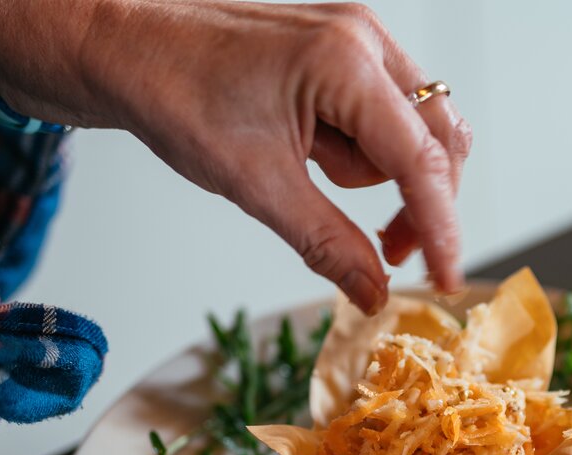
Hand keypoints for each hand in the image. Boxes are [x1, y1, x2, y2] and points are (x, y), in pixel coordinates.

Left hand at [0, 0, 471, 313]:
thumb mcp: (256, 186)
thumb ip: (329, 244)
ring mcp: (356, 42)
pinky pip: (381, 119)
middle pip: (438, 141)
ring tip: (307, 172)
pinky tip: (312, 156)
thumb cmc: (174, 93)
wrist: (124, 49)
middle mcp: (364, 42)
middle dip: (418, 202)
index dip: (442, 229)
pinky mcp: (342, 54)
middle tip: (386, 251)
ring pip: (410, 135)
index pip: (422, 160)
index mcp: (347, 62)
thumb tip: (375, 294)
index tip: (447, 281)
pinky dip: (358, 155)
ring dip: (374, 176)